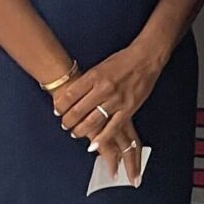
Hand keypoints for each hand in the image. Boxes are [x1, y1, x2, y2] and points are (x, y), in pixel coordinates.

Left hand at [53, 36, 164, 172]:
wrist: (145, 59)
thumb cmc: (123, 60)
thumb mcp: (100, 66)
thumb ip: (88, 82)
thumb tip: (74, 95)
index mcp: (94, 76)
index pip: (70, 95)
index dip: (60, 106)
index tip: (57, 110)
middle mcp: (104, 89)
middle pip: (78, 110)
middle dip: (68, 121)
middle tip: (64, 124)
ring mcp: (116, 100)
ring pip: (93, 121)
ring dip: (80, 130)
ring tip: (74, 133)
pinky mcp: (128, 109)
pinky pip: (113, 128)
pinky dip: (102, 138)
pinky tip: (93, 145)